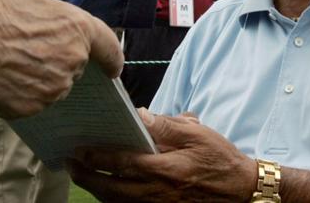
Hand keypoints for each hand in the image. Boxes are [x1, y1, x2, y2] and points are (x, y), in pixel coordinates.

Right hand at [0, 0, 122, 118]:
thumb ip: (55, 18)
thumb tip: (58, 28)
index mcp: (77, 29)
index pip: (109, 47)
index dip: (112, 58)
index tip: (112, 66)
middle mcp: (71, 61)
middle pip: (76, 66)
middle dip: (59, 60)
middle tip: (28, 48)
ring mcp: (52, 88)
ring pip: (54, 86)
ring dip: (40, 78)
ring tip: (8, 62)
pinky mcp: (31, 109)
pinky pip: (33, 102)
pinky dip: (21, 94)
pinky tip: (1, 78)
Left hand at [67, 108, 255, 201]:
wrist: (240, 190)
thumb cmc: (219, 159)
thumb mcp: (197, 134)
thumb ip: (166, 125)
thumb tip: (139, 114)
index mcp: (164, 168)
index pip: (120, 162)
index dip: (96, 156)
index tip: (78, 148)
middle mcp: (155, 192)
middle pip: (109, 188)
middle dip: (85, 175)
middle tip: (69, 163)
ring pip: (115, 201)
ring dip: (95, 189)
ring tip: (81, 174)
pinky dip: (112, 200)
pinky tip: (106, 189)